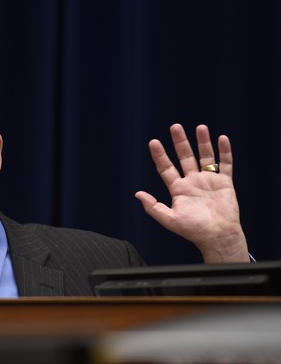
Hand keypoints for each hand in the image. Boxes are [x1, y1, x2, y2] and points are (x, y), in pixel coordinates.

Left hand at [135, 124, 248, 262]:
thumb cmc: (193, 230)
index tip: (153, 142)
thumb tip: (137, 194)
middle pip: (185, 157)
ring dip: (203, 142)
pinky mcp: (224, 183)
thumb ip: (153, 207)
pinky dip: (225, 152)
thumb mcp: (169, 219)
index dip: (160, 155)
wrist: (217, 236)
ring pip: (205, 156)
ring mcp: (209, 180)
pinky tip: (222, 138)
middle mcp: (192, 181)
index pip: (166, 168)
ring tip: (200, 127)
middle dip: (180, 142)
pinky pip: (225, 164)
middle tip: (175, 127)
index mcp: (178, 189)